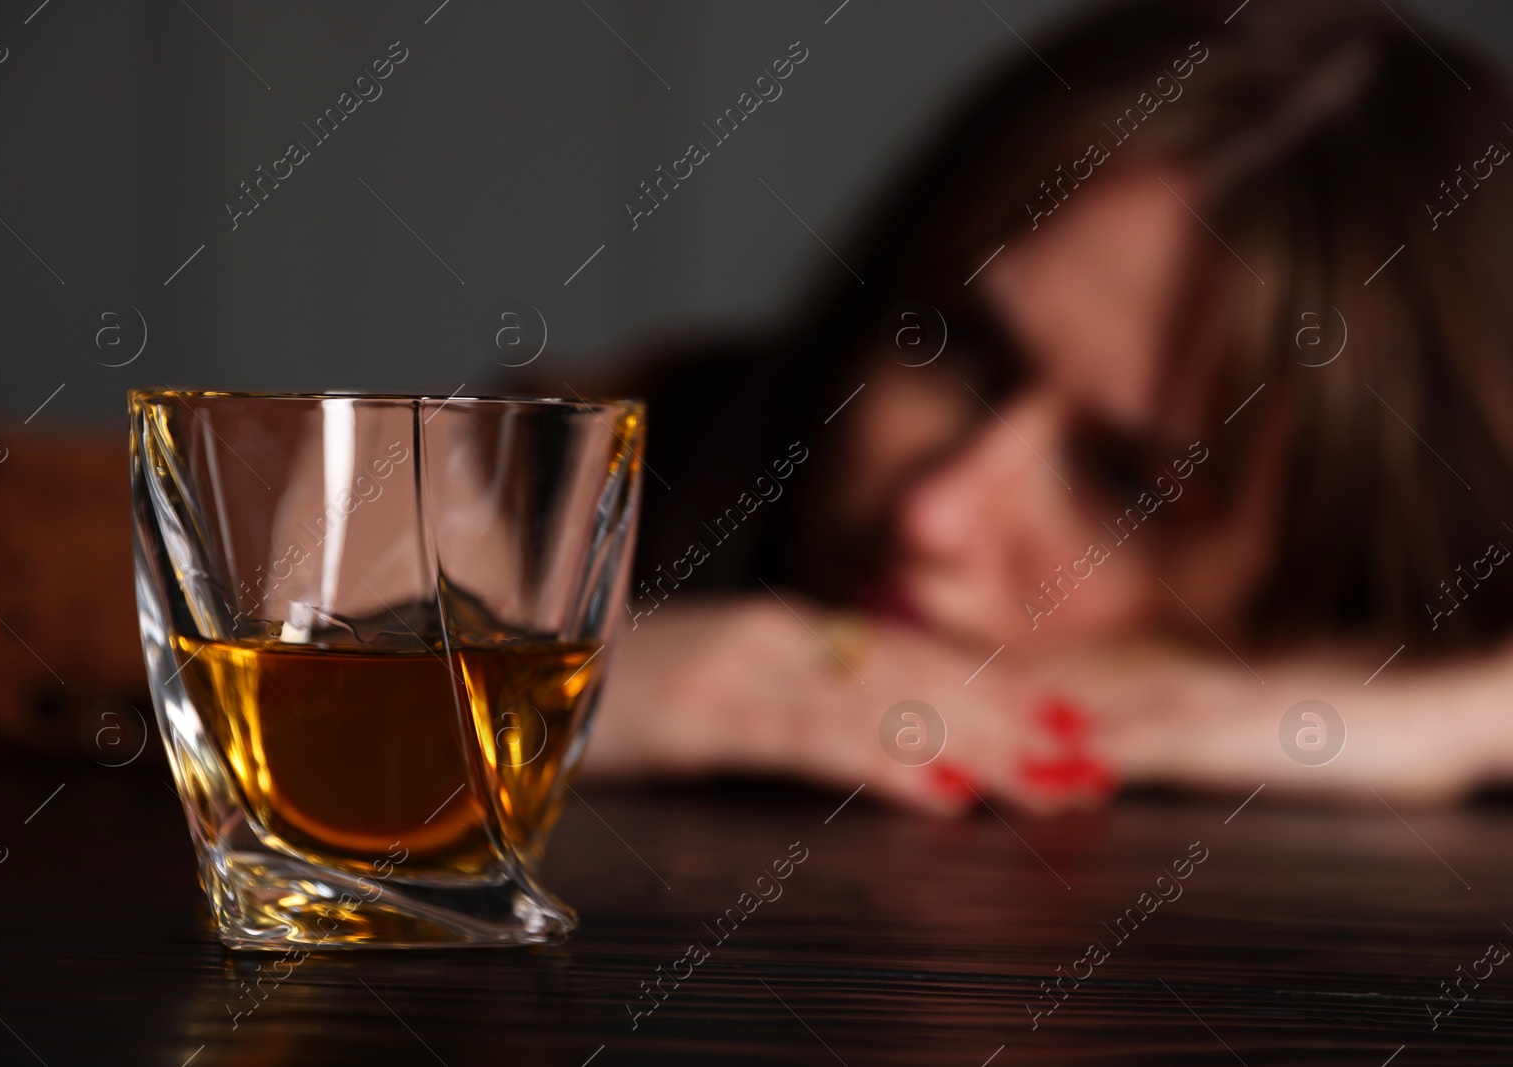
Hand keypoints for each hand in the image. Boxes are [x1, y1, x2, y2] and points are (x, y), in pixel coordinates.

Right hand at [584, 593, 1116, 814]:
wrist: (512, 664)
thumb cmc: (621, 690)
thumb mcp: (723, 692)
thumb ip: (801, 705)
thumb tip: (888, 745)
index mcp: (792, 633)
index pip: (915, 660)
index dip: (996, 693)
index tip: (1071, 726)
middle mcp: (781, 636)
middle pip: (918, 678)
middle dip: (1010, 720)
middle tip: (1093, 763)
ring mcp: (742, 667)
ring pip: (882, 705)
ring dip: (976, 744)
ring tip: (1052, 781)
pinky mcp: (702, 710)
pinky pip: (808, 740)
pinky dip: (881, 764)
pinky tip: (941, 794)